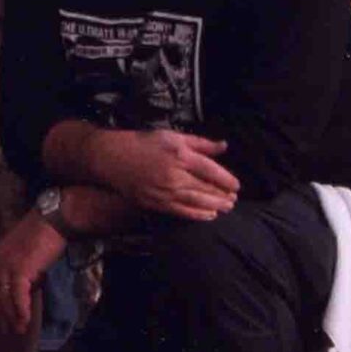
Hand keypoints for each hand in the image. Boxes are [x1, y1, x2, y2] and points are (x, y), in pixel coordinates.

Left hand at [0, 215, 65, 335]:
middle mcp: (0, 259)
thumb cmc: (47, 232)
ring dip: (11, 315)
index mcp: (1, 254)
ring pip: (5, 295)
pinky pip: (18, 294)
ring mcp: (8, 264)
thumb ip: (26, 267)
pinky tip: (25, 320)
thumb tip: (30, 285)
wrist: (54, 219)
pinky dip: (21, 309)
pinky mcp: (20, 268)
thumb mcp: (30, 251)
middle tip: (3, 328)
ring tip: (17, 330)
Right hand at [91, 127, 240, 220]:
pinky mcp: (155, 202)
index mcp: (180, 155)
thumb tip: (224, 146)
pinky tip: (209, 215)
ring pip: (196, 202)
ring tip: (226, 208)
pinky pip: (182, 212)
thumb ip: (200, 143)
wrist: (113, 158)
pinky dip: (198, 214)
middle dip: (223, 195)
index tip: (237, 185)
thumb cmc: (144, 143)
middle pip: (206, 188)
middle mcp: (174, 175)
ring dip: (214, 206)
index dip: (227, 180)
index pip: (211, 171)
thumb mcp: (173, 136)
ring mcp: (164, 191)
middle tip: (234, 199)